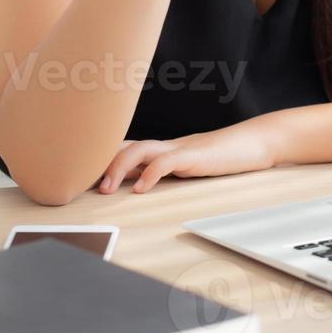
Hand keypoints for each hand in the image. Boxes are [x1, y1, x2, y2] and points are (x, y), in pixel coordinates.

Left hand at [96, 123, 277, 193]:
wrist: (255, 142)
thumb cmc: (223, 157)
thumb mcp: (188, 167)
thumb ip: (164, 172)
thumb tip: (138, 185)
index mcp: (161, 151)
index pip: (122, 150)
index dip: (98, 162)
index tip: (76, 180)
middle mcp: (165, 147)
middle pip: (123, 145)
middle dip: (99, 164)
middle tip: (81, 186)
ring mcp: (179, 149)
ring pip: (140, 149)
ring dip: (118, 168)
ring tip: (107, 190)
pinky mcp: (195, 155)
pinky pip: (168, 162)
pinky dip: (151, 174)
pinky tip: (143, 189)